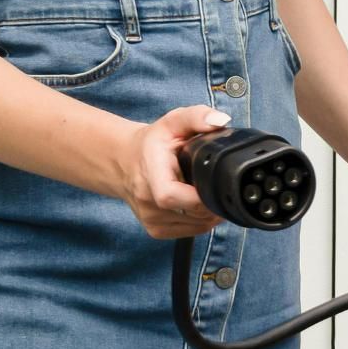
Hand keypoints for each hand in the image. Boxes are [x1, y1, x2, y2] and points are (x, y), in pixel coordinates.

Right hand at [116, 105, 226, 238]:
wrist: (126, 162)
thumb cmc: (154, 143)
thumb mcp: (174, 121)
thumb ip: (197, 116)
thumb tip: (221, 120)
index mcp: (151, 173)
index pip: (170, 195)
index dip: (199, 196)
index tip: (215, 184)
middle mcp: (147, 200)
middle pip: (191, 213)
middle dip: (214, 200)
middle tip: (221, 183)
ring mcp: (150, 219)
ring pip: (196, 225)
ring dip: (211, 212)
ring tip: (210, 190)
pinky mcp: (155, 230)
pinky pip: (191, 231)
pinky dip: (203, 220)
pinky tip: (202, 203)